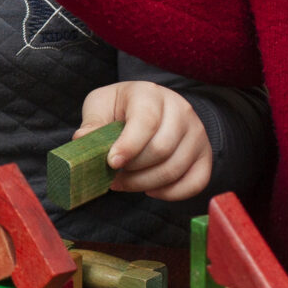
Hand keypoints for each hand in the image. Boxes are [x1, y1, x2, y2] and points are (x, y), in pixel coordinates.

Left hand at [76, 82, 211, 200]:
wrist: (151, 106)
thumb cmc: (121, 107)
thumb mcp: (101, 105)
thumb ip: (93, 123)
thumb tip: (83, 140)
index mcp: (151, 94)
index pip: (146, 121)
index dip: (128, 147)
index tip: (111, 163)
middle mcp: (181, 110)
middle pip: (161, 150)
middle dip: (132, 171)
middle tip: (112, 177)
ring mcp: (196, 133)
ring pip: (174, 169)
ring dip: (145, 185)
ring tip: (124, 183)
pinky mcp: (205, 155)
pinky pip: (195, 183)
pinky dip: (170, 194)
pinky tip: (150, 190)